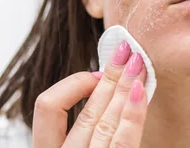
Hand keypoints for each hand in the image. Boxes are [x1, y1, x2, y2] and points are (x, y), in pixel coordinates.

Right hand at [32, 41, 147, 146]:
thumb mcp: (78, 143)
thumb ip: (83, 126)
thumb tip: (104, 80)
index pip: (48, 107)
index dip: (73, 85)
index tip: (97, 74)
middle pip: (86, 112)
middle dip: (109, 77)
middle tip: (125, 51)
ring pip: (106, 122)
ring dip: (124, 87)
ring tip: (138, 63)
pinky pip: (124, 141)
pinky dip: (133, 115)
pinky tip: (140, 91)